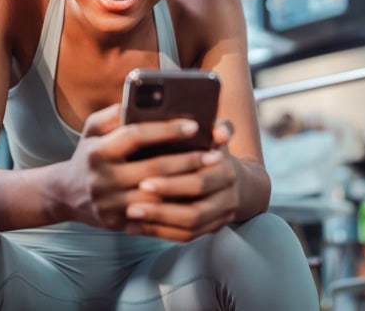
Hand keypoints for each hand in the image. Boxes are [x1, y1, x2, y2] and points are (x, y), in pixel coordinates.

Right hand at [59, 104, 206, 229]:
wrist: (67, 195)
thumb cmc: (90, 154)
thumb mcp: (93, 129)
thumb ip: (114, 113)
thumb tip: (140, 101)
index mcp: (98, 151)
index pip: (136, 135)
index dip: (166, 129)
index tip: (193, 124)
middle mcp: (102, 179)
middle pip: (154, 168)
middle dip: (188, 160)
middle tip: (214, 153)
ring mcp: (110, 204)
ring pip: (157, 195)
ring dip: (187, 185)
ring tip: (211, 174)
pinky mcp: (118, 223)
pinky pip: (153, 216)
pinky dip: (176, 205)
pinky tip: (195, 196)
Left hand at [124, 119, 239, 240]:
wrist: (234, 178)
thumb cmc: (213, 149)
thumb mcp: (216, 134)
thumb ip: (216, 127)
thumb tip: (219, 132)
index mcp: (226, 171)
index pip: (199, 182)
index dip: (172, 184)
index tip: (144, 180)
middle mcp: (229, 197)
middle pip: (195, 210)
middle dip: (162, 207)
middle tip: (132, 204)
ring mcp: (221, 217)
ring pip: (190, 228)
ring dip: (158, 223)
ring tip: (131, 216)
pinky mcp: (211, 230)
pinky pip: (185, 237)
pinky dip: (159, 232)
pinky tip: (135, 227)